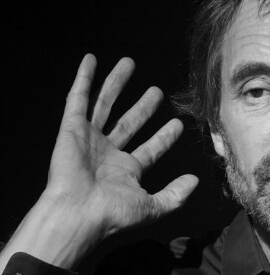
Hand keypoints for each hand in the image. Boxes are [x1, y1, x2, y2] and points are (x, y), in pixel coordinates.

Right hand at [44, 54, 197, 240]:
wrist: (76, 214)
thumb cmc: (111, 214)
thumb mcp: (151, 207)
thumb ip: (175, 195)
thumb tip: (195, 181)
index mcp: (126, 171)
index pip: (151, 149)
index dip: (165, 137)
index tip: (179, 124)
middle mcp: (108, 153)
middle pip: (129, 122)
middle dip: (144, 107)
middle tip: (157, 92)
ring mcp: (89, 139)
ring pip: (105, 104)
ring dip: (116, 83)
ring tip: (129, 63)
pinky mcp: (71, 128)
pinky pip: (77, 98)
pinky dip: (83, 78)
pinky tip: (90, 60)